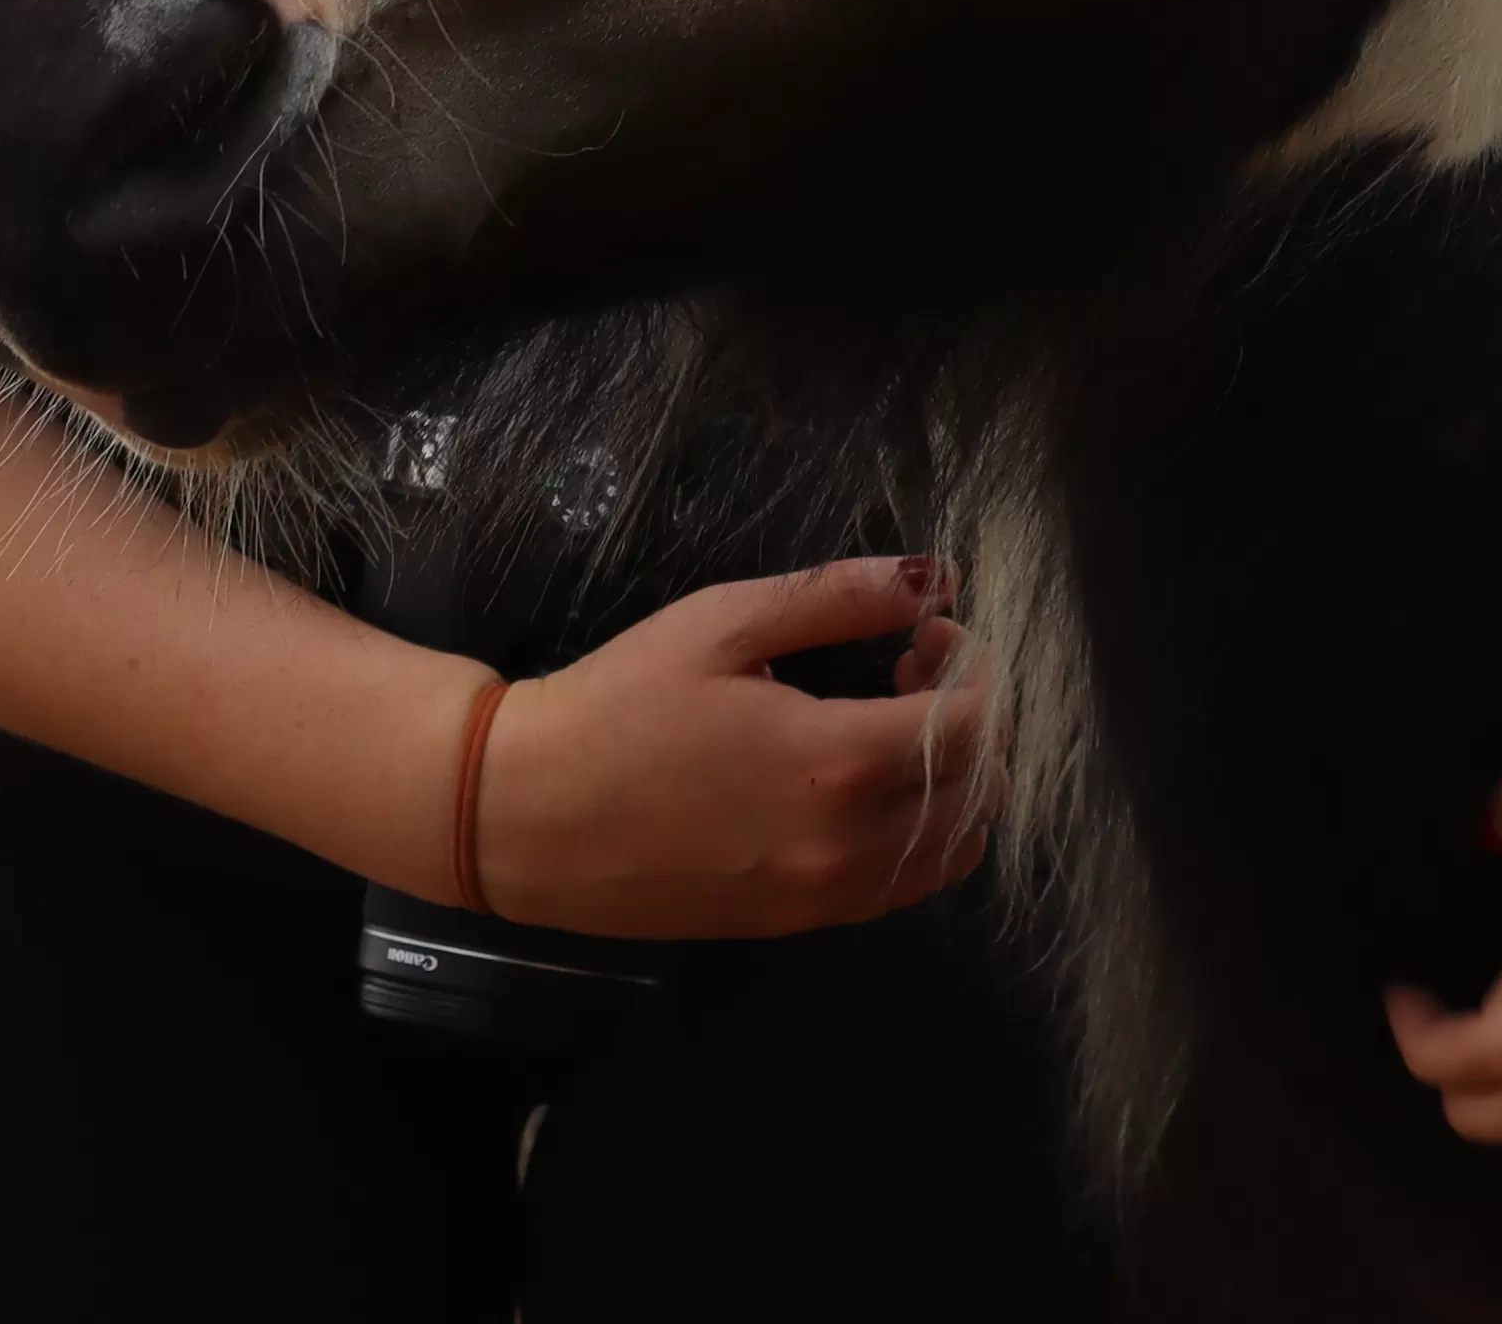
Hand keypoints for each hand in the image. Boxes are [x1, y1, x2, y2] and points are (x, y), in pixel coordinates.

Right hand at [467, 554, 986, 939]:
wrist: (522, 815)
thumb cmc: (617, 705)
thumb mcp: (724, 622)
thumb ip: (839, 597)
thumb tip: (933, 576)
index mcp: (836, 762)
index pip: (974, 727)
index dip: (974, 668)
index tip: (928, 632)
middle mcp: (846, 846)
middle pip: (979, 795)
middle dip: (971, 722)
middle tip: (908, 670)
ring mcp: (822, 899)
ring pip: (950, 855)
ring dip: (952, 786)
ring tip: (887, 729)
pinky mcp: (793, 926)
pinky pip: (896, 889)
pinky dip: (913, 836)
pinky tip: (856, 786)